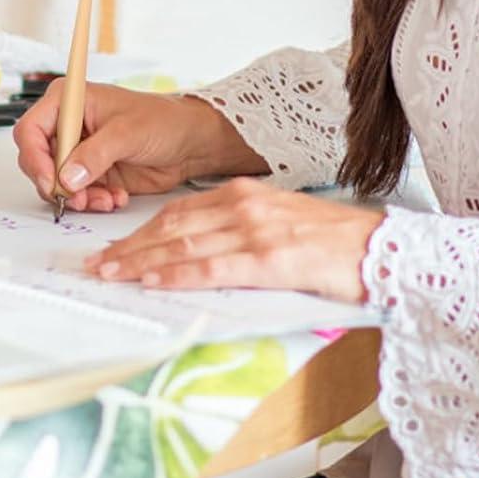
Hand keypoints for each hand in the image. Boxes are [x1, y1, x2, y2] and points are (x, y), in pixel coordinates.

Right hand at [13, 82, 267, 212]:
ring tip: (104, 200)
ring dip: (76, 197)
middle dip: (55, 183)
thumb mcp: (127, 133)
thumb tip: (67, 177)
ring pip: (55, 183)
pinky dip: (92, 202)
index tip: (50, 180)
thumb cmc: (162, 120)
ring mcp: (78, 152)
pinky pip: (77, 195)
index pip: (31, 129)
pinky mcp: (90, 174)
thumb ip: (94, 154)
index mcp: (69, 102)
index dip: (35, 157)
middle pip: (37, 160)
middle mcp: (68, 126)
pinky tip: (116, 197)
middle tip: (77, 197)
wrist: (190, 143)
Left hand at [85, 177, 384, 304]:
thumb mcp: (278, 222)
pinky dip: (176, 275)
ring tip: (111, 275)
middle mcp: (243, 206)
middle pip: (171, 226)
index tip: (114, 248)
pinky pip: (211, 268)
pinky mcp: (270, 259)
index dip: (141, 231)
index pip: (178, 212)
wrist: (381, 248)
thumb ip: (240, 230)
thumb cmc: (333, 243)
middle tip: (97, 264)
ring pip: (183, 246)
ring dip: (141, 262)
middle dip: (130, 247)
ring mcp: (255, 231)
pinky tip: (153, 282)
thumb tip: (199, 252)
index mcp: (243, 194)